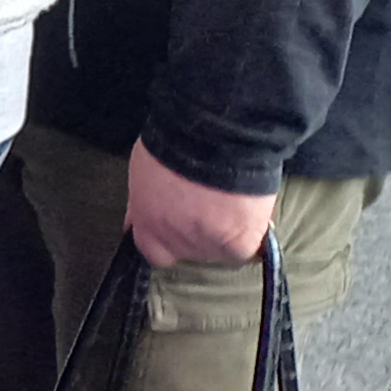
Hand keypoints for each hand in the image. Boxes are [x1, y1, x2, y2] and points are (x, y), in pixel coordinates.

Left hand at [127, 141, 274, 267]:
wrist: (213, 138)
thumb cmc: (174, 145)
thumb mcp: (143, 173)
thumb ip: (143, 202)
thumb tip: (137, 219)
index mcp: (148, 227)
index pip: (154, 252)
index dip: (168, 240)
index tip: (179, 224)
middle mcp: (174, 242)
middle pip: (190, 249)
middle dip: (199, 230)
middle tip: (209, 202)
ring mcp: (207, 246)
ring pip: (220, 249)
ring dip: (228, 230)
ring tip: (233, 198)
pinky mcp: (239, 245)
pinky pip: (248, 247)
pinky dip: (253, 232)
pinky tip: (250, 210)